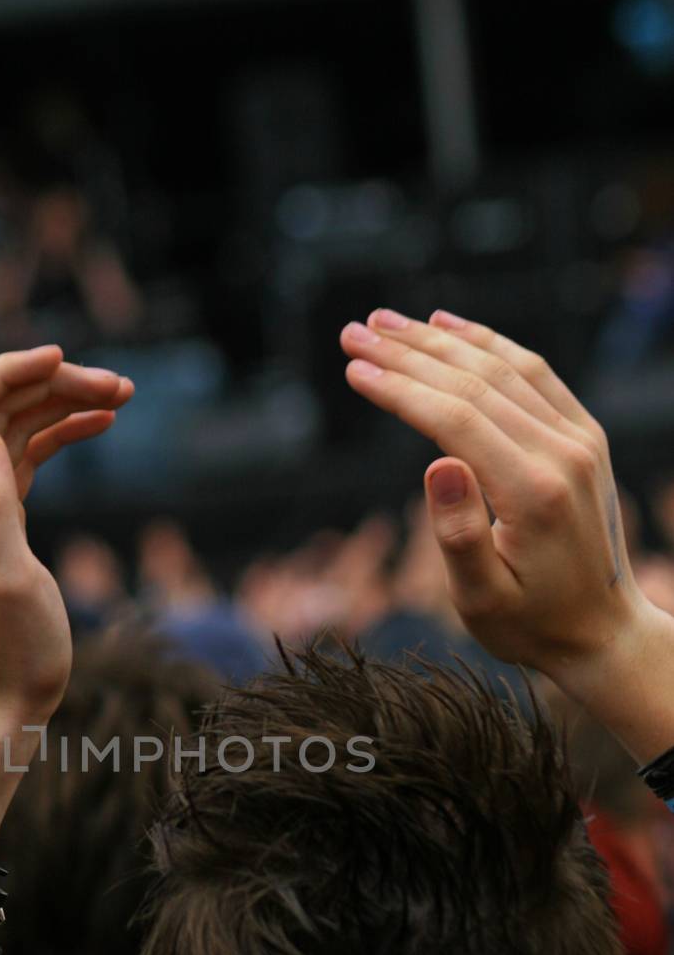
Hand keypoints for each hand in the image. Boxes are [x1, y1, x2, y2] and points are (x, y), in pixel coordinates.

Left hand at [0, 346, 132, 736]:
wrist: (2, 703)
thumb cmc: (11, 653)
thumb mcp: (9, 581)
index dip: (9, 371)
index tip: (62, 356)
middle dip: (52, 385)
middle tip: (119, 387)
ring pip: (15, 431)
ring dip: (62, 406)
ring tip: (121, 398)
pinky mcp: (1, 525)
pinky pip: (27, 460)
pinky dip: (61, 436)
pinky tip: (99, 425)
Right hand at [339, 309, 653, 690]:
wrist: (602, 632)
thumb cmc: (531, 624)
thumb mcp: (482, 603)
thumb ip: (459, 538)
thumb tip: (436, 464)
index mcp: (533, 492)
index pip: (456, 418)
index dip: (399, 389)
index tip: (353, 368)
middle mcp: (564, 453)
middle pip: (475, 382)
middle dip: (407, 353)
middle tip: (352, 333)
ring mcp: (580, 439)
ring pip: (503, 367)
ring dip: (440, 339)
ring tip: (385, 323)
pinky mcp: (584, 436)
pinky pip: (533, 373)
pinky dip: (489, 344)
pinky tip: (450, 326)